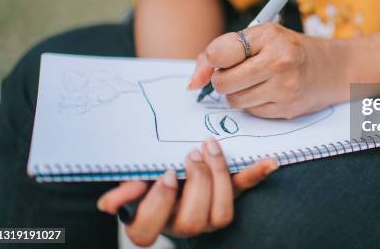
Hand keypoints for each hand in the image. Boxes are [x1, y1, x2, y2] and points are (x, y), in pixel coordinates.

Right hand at [96, 139, 277, 246]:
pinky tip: (270, 161)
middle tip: (192, 154)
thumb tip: (108, 204)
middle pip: (191, 221)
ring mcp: (210, 214)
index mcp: (154, 221)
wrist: (178, 163)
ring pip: (221, 214)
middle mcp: (184, 223)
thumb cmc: (152, 172)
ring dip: (218, 177)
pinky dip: (257, 173)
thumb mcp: (135, 178)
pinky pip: (245, 188)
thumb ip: (125, 188)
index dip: (158, 204)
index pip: (147, 231)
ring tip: (210, 147)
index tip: (165, 174)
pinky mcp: (232, 195)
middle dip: (195, 184)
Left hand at [188, 23, 347, 117]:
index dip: (210, 62)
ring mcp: (285, 88)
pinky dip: (253, 104)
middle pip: (223, 82)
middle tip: (234, 74)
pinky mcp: (287, 109)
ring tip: (254, 82)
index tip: (213, 64)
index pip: (219, 52)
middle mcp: (279, 61)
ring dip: (236, 94)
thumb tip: (194, 81)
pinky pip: (251, 112)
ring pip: (234, 101)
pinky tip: (268, 92)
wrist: (333, 69)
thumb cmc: (290, 49)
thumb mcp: (262, 37)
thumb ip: (223, 51)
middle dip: (221, 81)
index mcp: (270, 36)